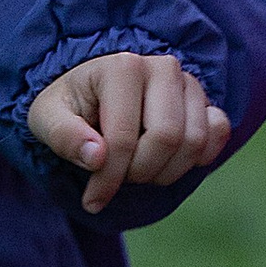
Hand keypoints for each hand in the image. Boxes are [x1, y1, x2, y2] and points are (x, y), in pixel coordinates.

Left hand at [28, 52, 231, 213]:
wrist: (91, 92)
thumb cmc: (68, 107)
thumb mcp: (46, 119)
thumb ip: (64, 137)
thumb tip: (96, 157)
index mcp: (121, 67)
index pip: (124, 137)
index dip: (110, 178)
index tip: (92, 200)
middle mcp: (162, 66)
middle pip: (167, 138)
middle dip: (141, 172)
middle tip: (119, 178)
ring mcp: (188, 82)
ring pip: (194, 141)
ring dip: (166, 171)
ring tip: (138, 170)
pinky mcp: (204, 99)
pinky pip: (219, 132)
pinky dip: (199, 157)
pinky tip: (169, 163)